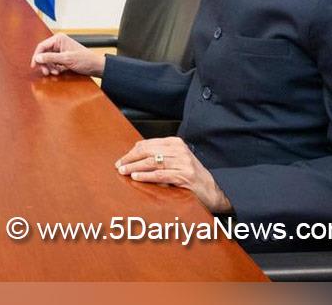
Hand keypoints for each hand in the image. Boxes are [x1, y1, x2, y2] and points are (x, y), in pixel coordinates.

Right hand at [31, 33, 105, 76]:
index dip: (37, 56)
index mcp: (59, 39)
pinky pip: (53, 62)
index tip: (34, 65)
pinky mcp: (63, 57)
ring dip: (49, 67)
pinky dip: (54, 68)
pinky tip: (58, 72)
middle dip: (44, 63)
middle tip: (46, 72)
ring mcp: (61, 50)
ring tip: (55, 73)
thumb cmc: (85, 60)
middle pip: (44, 53)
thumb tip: (37, 58)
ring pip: (48, 59)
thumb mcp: (66, 59)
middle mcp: (59, 43)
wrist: (96, 66)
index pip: (42, 46)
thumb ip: (50, 58)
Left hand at [115, 137, 231, 212]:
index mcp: (175, 143)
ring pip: (152, 162)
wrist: (212, 189)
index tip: (122, 160)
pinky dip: (146, 176)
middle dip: (131, 159)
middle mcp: (179, 150)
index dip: (132, 152)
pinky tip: (136, 177)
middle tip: (119, 166)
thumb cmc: (190, 175)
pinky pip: (161, 175)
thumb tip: (133, 155)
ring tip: (124, 172)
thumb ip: (158, 155)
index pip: (148, 144)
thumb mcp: (175, 159)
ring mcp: (183, 163)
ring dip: (135, 167)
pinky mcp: (185, 176)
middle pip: (148, 151)